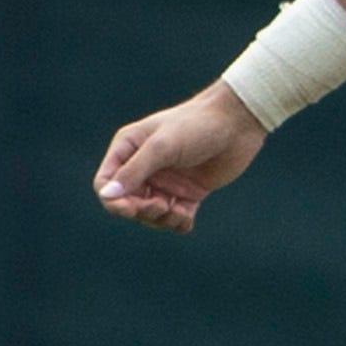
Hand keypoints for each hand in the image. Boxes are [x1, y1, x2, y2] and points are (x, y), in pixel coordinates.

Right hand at [94, 81, 266, 233]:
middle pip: (127, 203)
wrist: (239, 122)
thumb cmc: (197, 125)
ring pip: (150, 214)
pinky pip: (175, 217)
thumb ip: (134, 171)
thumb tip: (107, 195)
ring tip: (179, 211)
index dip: (114, 200)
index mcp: (129, 149)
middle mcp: (144, 166)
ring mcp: (167, 181)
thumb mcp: (162, 146)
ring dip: (161, 219)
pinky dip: (178, 223)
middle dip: (140, 211)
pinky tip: (186, 219)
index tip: (131, 208)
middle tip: (161, 206)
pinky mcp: (189, 192)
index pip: (106, 183)